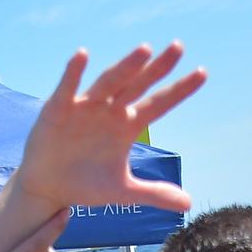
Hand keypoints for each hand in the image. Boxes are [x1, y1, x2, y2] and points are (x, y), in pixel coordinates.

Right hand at [12, 45, 205, 213]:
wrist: (49, 188)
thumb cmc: (86, 184)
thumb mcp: (123, 191)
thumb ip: (154, 193)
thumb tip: (189, 204)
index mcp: (127, 126)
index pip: (159, 104)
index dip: (179, 90)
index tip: (203, 73)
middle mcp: (110, 110)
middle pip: (138, 84)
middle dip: (157, 67)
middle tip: (178, 47)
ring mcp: (85, 106)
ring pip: (110, 82)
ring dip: (126, 66)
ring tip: (145, 50)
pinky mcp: (59, 109)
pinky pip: (68, 88)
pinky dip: (74, 73)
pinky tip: (83, 55)